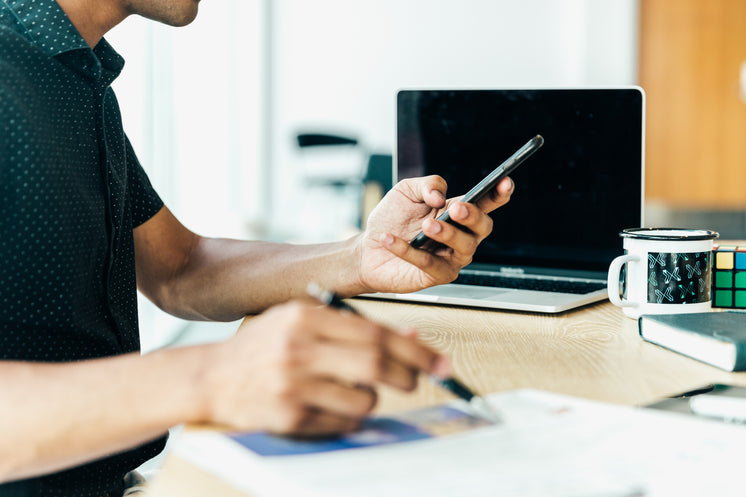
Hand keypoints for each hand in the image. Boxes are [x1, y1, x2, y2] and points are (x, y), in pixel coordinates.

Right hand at [200, 301, 447, 435]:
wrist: (211, 378)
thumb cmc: (264, 346)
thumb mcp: (304, 322)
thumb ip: (354, 327)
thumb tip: (412, 338)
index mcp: (306, 317)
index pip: (376, 333)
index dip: (415, 350)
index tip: (440, 361)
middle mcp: (299, 348)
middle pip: (376, 365)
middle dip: (409, 375)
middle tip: (417, 379)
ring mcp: (292, 385)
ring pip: (364, 400)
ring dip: (373, 400)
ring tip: (355, 391)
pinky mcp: (288, 417)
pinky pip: (342, 424)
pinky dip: (349, 418)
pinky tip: (331, 406)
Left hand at [357, 174, 513, 293]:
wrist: (368, 249)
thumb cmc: (391, 220)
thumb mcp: (406, 191)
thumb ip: (427, 184)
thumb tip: (440, 195)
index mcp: (457, 213)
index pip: (485, 203)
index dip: (498, 194)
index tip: (504, 182)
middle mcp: (460, 236)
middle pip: (483, 227)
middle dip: (473, 216)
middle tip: (456, 208)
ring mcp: (450, 258)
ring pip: (465, 248)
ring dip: (448, 234)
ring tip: (426, 226)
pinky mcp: (435, 276)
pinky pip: (429, 263)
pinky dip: (409, 251)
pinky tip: (391, 239)